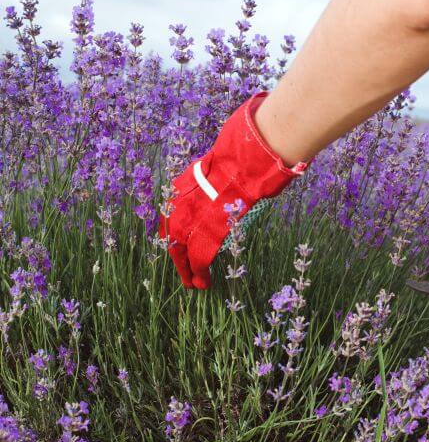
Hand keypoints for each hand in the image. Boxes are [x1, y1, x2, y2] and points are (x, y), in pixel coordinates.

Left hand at [159, 93, 304, 288]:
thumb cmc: (240, 157)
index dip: (174, 238)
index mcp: (180, 189)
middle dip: (177, 258)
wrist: (246, 160)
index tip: (179, 248)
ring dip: (187, 271)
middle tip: (183, 274)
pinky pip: (198, 258)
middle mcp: (178, 206)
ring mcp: (189, 220)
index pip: (170, 219)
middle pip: (171, 239)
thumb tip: (222, 182)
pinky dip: (200, 273)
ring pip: (181, 253)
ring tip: (193, 285)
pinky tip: (203, 283)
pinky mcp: (204, 233)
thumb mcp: (217, 166)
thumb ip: (214, 180)